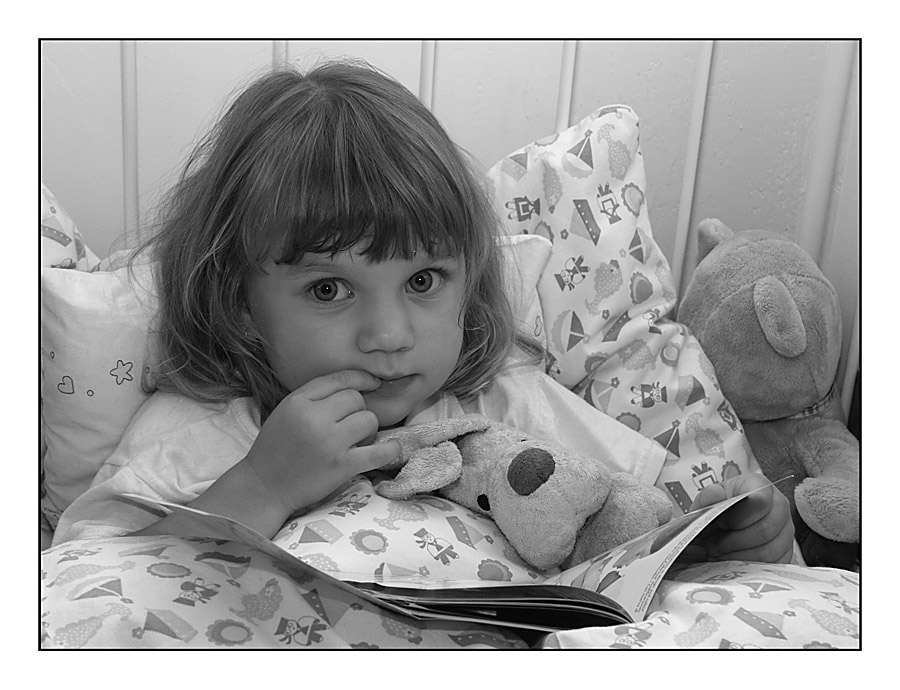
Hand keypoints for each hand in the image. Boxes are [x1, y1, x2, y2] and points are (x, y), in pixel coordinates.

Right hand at [244, 369, 401, 521]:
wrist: (264, 487)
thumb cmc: (276, 449)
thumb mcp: (286, 412)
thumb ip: (314, 397)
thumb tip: (354, 385)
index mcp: (298, 401)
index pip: (339, 379)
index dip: (361, 379)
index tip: (372, 383)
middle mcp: (314, 418)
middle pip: (356, 399)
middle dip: (357, 410)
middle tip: (347, 427)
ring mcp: (329, 442)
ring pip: (368, 420)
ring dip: (367, 430)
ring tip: (354, 441)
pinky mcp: (342, 466)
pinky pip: (378, 452)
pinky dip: (390, 450)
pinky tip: (391, 448)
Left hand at [688, 473, 794, 562]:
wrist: (721, 525)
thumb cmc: (717, 509)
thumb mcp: (706, 500)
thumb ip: (708, 496)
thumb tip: (716, 493)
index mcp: (759, 485)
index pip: (760, 501)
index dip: (739, 517)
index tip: (721, 524)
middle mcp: (779, 505)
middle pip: (765, 529)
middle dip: (734, 541)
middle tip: (712, 545)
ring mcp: (786, 530)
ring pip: (769, 550)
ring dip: (739, 556)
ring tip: (719, 554)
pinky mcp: (787, 552)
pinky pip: (772, 565)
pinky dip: (748, 567)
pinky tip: (731, 562)